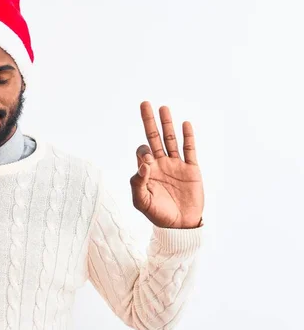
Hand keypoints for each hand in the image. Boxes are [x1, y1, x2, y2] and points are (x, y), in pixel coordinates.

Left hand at [129, 101, 203, 228]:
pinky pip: (189, 150)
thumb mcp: (141, 201)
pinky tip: (185, 124)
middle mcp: (161, 164)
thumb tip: (144, 163)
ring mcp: (176, 165)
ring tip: (163, 108)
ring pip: (171, 140)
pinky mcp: (191, 169)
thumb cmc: (158, 214)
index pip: (142, 152)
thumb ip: (138, 183)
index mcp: (147, 171)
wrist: (180, 225)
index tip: (148, 161)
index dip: (143, 152)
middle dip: (149, 121)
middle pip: (154, 137)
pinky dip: (188, 137)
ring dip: (167, 124)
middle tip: (144, 103)